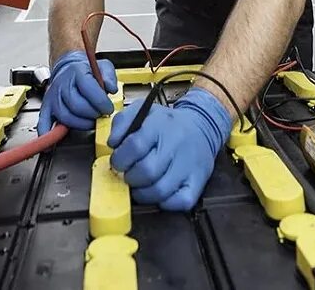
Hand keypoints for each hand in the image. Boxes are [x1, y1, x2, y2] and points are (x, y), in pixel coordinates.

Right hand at [36, 51, 117, 133]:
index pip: (89, 89)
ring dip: (80, 124)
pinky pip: (44, 122)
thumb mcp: (103, 67)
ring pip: (65, 116)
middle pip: (76, 105)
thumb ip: (109, 76)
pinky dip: (48, 133)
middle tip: (100, 115)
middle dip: (92, 114)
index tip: (108, 108)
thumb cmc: (86, 71)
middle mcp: (62, 84)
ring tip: (90, 122)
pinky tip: (53, 142)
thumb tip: (110, 88)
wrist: (68, 69)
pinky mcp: (46, 107)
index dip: (101, 102)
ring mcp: (53, 97)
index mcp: (77, 72)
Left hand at [107, 87, 232, 210]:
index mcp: (160, 125)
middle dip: (130, 177)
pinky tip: (160, 193)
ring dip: (143, 193)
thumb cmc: (167, 123)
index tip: (117, 162)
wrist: (203, 126)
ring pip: (160, 191)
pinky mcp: (198, 181)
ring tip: (141, 185)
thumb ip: (122, 123)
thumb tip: (112, 144)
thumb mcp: (142, 111)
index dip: (120, 159)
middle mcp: (176, 145)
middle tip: (129, 174)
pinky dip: (166, 203)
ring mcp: (189, 165)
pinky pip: (181, 202)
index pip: (135, 146)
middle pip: (147, 171)